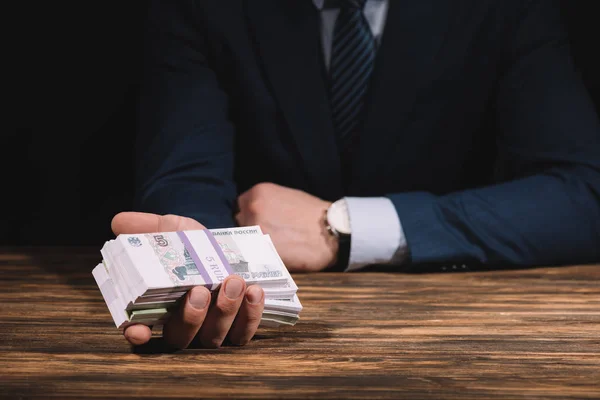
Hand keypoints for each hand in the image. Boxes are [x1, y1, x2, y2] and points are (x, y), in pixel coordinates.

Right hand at [111, 212, 264, 348]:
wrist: (231, 247)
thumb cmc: (195, 244)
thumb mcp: (174, 230)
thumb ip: (149, 227)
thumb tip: (119, 222)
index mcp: (159, 306)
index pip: (140, 330)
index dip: (137, 334)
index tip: (138, 330)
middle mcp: (184, 325)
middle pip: (181, 337)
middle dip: (190, 317)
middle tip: (199, 291)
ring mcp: (213, 330)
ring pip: (214, 337)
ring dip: (224, 311)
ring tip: (233, 282)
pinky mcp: (241, 328)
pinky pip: (245, 332)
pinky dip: (251, 313)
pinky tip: (254, 291)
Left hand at [235, 183, 336, 271]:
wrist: (332, 232)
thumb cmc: (313, 215)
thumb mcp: (286, 197)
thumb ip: (266, 203)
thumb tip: (253, 214)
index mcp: (258, 192)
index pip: (239, 207)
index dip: (248, 217)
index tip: (256, 226)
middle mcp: (252, 209)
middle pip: (239, 224)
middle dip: (249, 232)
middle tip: (265, 239)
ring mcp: (256, 230)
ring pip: (243, 242)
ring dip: (252, 246)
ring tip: (270, 250)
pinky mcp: (262, 250)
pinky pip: (251, 256)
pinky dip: (258, 259)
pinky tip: (272, 259)